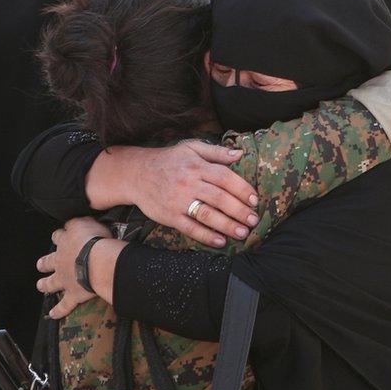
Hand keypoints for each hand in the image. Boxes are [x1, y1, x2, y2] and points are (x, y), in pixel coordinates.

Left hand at [36, 217, 111, 318]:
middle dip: (44, 263)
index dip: (58, 236)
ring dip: (45, 285)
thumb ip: (80, 221)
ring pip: (51, 283)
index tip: (59, 236)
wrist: (97, 262)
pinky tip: (54, 315)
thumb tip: (76, 221)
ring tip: (40, 286)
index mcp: (66, 242)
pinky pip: (64, 305)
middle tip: (39, 265)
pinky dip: (59, 311)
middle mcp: (61, 261)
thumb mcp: (88, 223)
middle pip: (48, 262)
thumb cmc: (95, 241)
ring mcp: (65, 279)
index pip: (58, 236)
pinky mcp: (73, 294)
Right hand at [107, 141, 258, 247]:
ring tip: (242, 233)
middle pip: (219, 198)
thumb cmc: (168, 160)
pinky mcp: (169, 216)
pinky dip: (206, 236)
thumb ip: (216, 152)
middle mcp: (188, 183)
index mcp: (197, 166)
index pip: (225, 177)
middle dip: (239, 211)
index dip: (242, 189)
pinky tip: (220, 242)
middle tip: (254, 220)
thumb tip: (239, 154)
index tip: (254, 200)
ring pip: (207, 215)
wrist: (136, 173)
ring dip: (227, 225)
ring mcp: (178, 201)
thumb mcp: (191, 148)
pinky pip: (190, 228)